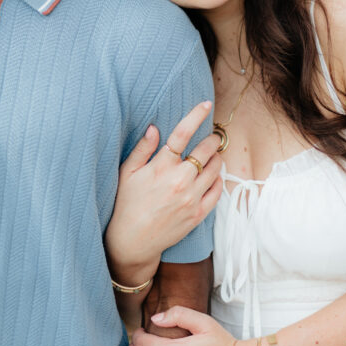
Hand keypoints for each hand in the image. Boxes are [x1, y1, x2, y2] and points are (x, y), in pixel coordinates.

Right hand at [105, 102, 222, 281]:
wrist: (132, 241)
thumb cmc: (126, 203)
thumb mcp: (127, 173)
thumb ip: (142, 148)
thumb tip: (155, 127)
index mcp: (160, 167)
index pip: (182, 134)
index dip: (195, 115)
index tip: (206, 104)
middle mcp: (179, 180)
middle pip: (206, 149)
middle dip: (212, 138)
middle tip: (211, 136)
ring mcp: (191, 198)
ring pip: (215, 168)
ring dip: (217, 157)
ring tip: (211, 156)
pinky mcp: (198, 214)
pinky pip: (217, 190)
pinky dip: (218, 179)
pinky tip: (212, 176)